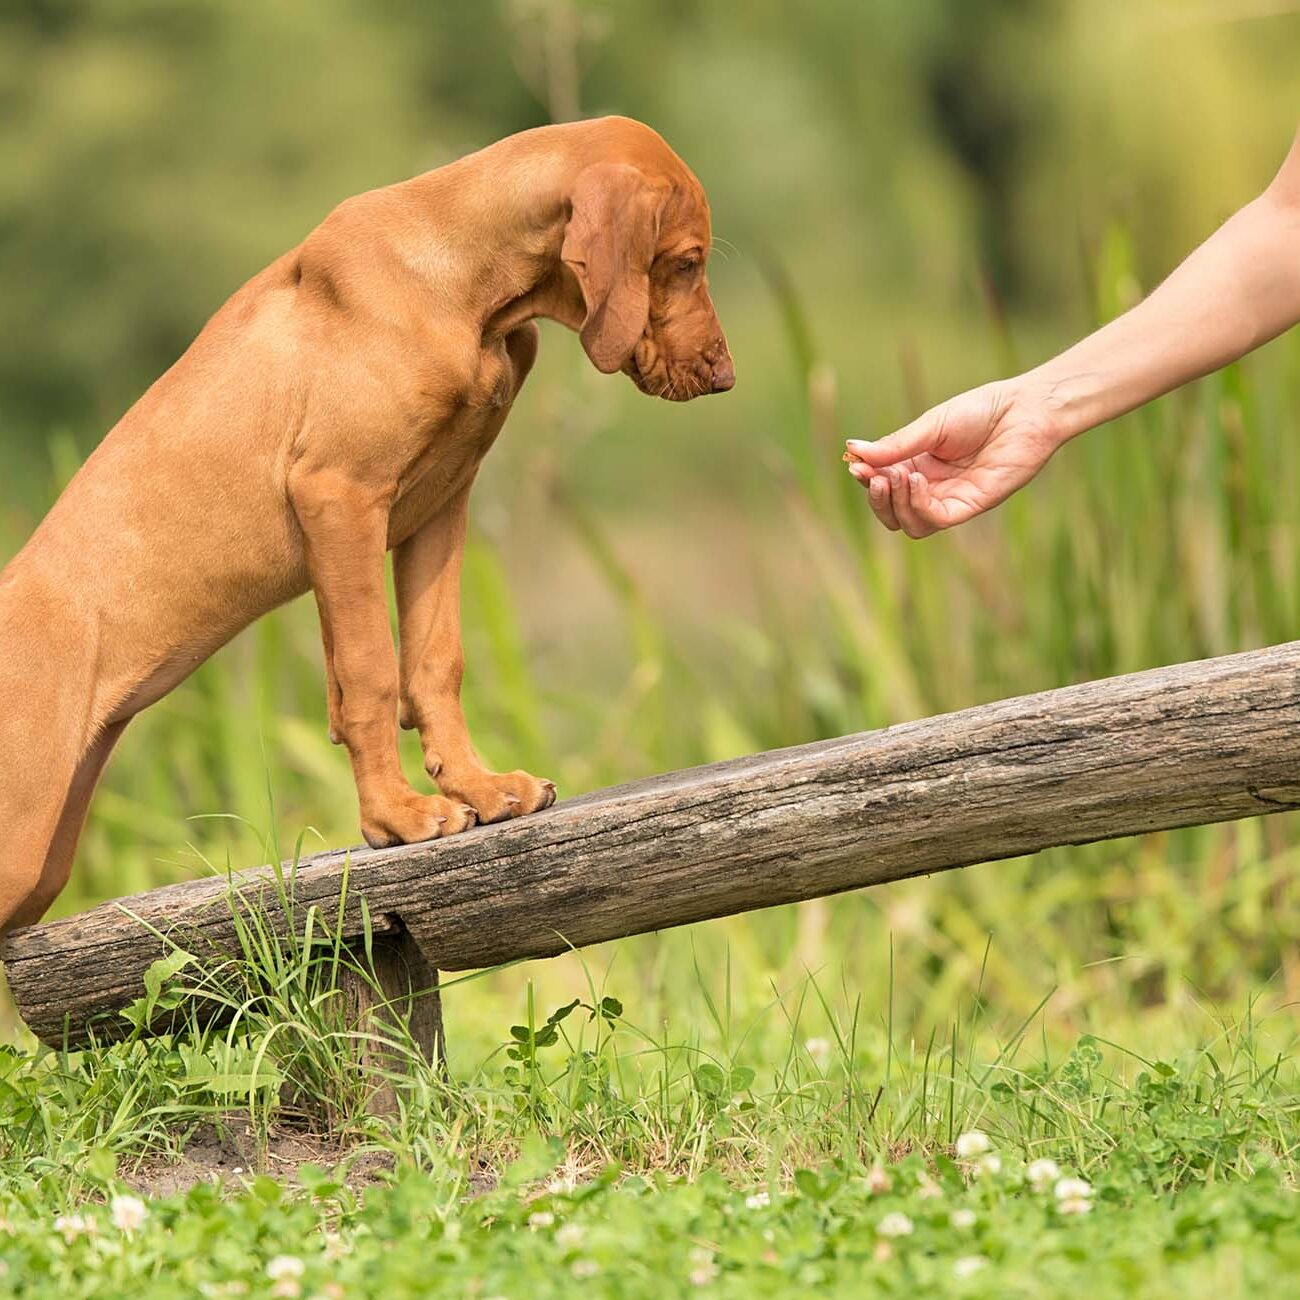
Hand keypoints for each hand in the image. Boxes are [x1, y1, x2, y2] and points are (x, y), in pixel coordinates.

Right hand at [845, 380, 1065, 536]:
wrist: (1024, 410)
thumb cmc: (981, 411)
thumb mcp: (929, 426)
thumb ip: (894, 445)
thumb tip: (851, 450)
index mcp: (917, 465)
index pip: (882, 486)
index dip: (866, 481)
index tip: (855, 466)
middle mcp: (932, 488)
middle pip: (892, 513)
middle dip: (877, 499)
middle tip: (872, 477)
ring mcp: (950, 499)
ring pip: (909, 524)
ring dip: (896, 504)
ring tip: (899, 476)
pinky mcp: (970, 506)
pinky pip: (935, 520)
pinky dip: (918, 505)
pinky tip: (917, 480)